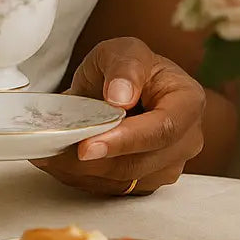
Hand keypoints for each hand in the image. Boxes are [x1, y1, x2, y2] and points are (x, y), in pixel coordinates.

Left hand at [31, 37, 205, 194]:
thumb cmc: (127, 67)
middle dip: (97, 161)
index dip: (125, 140)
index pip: (161, 129)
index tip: (88, 145)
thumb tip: (119, 98)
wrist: (121, 87)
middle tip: (57, 152)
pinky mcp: (147, 181)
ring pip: (125, 180)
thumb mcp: (124, 51)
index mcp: (188, 102)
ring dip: (84, 172)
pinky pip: (115, 188)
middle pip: (142, 162)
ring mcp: (168, 164)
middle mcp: (186, 139)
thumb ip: (124, 68)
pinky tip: (62, 162)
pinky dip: (84, 178)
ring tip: (52, 155)